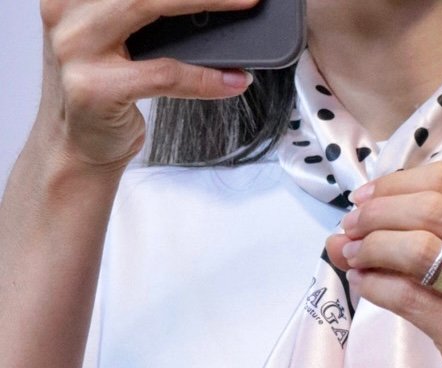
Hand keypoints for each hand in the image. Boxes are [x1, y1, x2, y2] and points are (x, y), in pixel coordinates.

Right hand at [36, 0, 256, 174]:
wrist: (76, 148)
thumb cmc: (102, 91)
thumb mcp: (112, 39)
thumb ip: (138, 14)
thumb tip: (202, 6)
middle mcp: (67, 11)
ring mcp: (77, 47)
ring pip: (151, 7)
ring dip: (207, 5)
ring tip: (243, 6)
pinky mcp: (96, 87)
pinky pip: (164, 74)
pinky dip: (204, 77)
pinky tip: (231, 80)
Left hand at [325, 161, 441, 367]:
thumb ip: (440, 233)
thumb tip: (354, 218)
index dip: (395, 183)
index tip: (364, 199)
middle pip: (429, 209)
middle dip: (376, 213)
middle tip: (350, 227)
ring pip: (418, 249)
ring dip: (371, 247)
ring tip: (351, 255)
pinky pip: (409, 298)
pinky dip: (375, 286)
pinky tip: (364, 284)